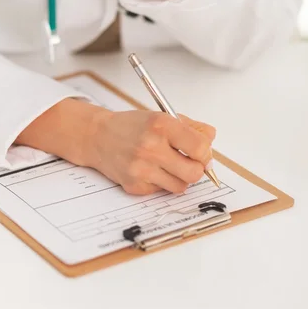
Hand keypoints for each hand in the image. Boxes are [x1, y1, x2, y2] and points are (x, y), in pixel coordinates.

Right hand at [84, 110, 215, 194]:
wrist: (97, 137)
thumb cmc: (130, 127)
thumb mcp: (161, 117)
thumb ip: (190, 127)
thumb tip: (210, 140)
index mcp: (161, 125)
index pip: (200, 148)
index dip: (205, 154)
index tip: (202, 154)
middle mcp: (150, 147)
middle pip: (193, 173)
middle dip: (195, 170)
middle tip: (188, 163)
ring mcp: (141, 168)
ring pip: (180, 186)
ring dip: (178, 178)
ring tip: (167, 167)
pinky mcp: (134, 185)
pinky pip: (160, 191)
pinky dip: (159, 183)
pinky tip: (148, 170)